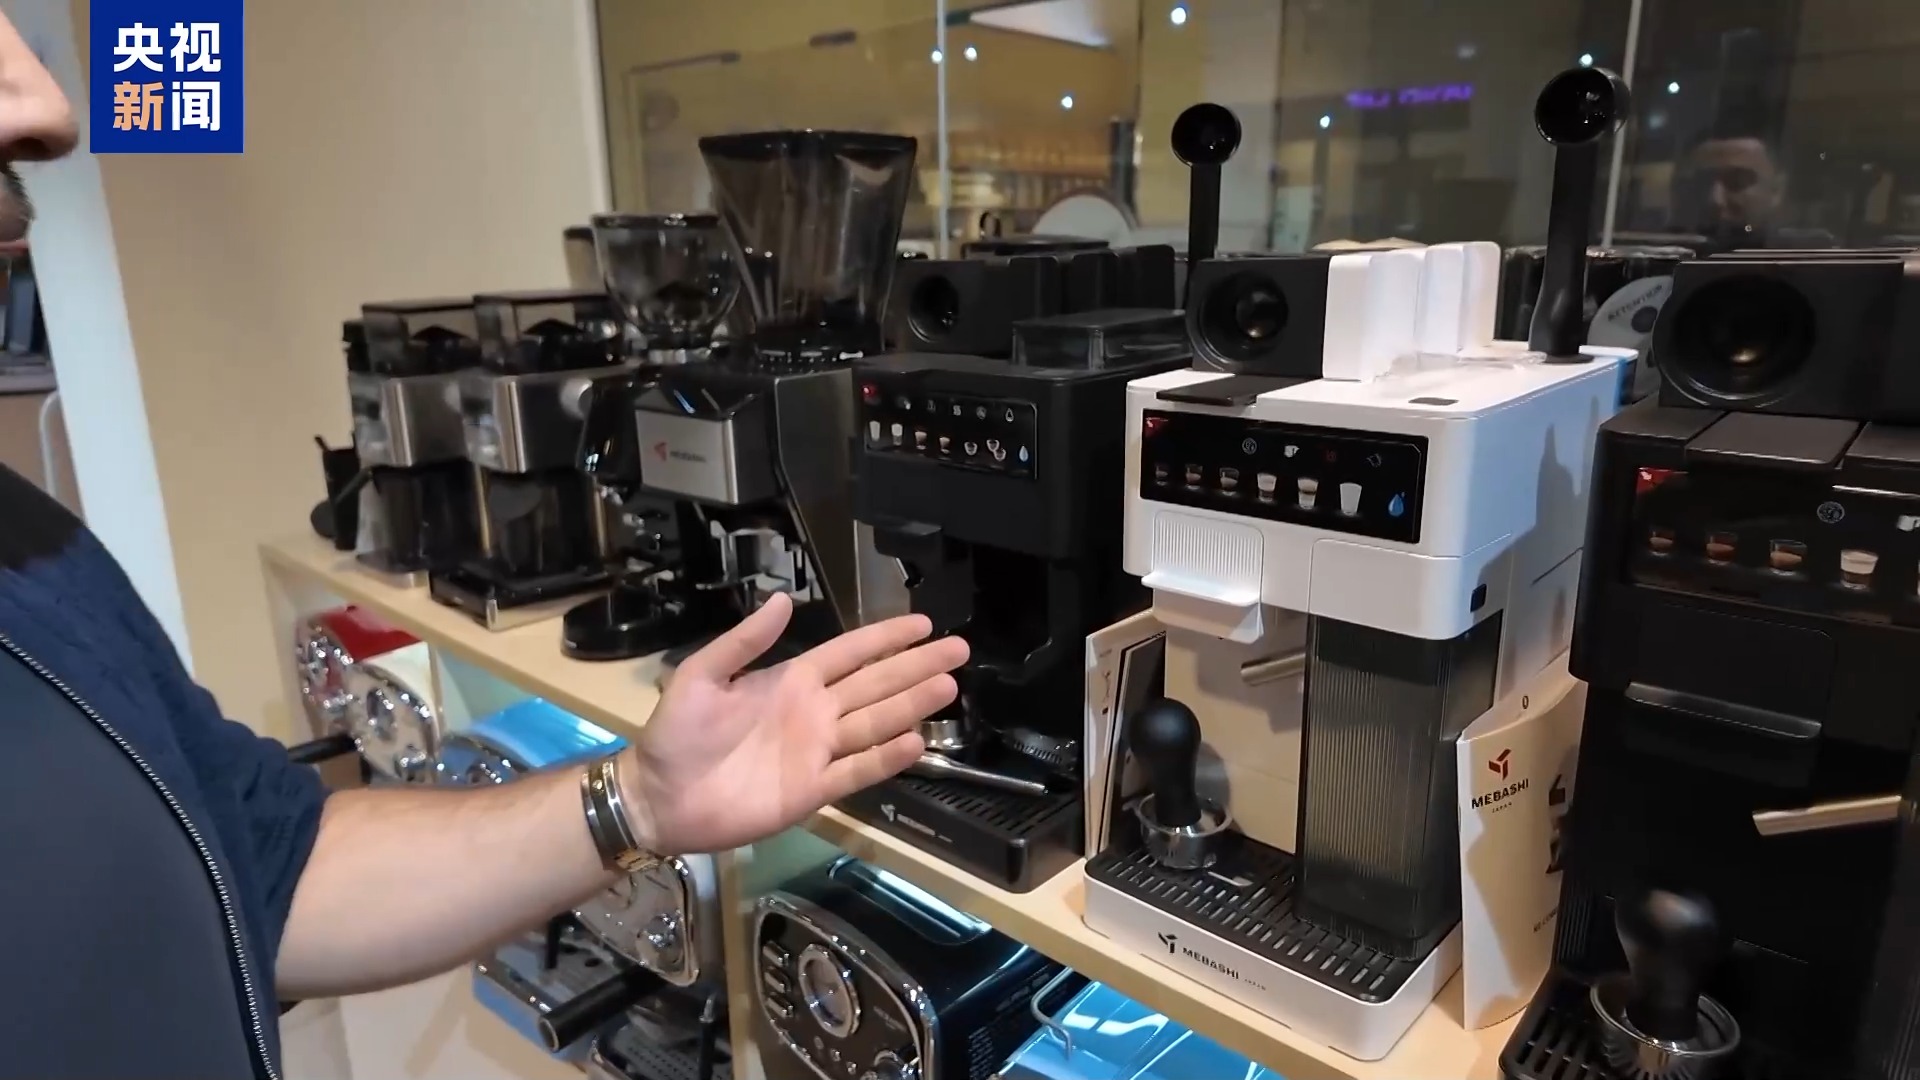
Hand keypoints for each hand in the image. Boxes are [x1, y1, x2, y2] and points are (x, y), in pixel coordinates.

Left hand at [621, 593, 967, 854]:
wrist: (659, 798)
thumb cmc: (676, 735)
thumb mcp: (700, 676)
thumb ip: (743, 642)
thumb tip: (781, 599)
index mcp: (792, 680)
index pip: (850, 652)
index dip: (886, 638)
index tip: (923, 623)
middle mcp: (815, 712)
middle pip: (876, 684)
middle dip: (916, 666)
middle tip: (959, 650)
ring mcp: (817, 752)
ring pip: (876, 723)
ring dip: (912, 705)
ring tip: (949, 687)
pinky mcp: (813, 790)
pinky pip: (857, 771)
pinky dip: (886, 758)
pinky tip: (915, 742)